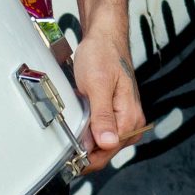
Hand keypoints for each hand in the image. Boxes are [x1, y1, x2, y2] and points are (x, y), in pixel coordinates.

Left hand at [72, 23, 146, 173]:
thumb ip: (102, 116)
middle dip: (84, 151)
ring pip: (101, 145)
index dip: (84, 157)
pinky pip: (101, 133)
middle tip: (63, 141)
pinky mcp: (116, 115)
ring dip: (85, 142)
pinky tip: (79, 123)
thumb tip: (107, 143)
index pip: (106, 152)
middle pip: (104, 152)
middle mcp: (132, 122)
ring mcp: (124, 119)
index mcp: (130, 118)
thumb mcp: (98, 84)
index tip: (65, 155)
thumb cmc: (103, 55)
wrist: (105, 38)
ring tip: (72, 128)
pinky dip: (87, 133)